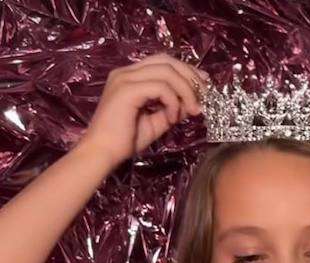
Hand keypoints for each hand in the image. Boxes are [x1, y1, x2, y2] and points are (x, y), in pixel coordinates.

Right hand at [79, 53, 208, 169]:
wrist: (103, 152)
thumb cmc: (125, 140)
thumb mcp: (155, 122)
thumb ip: (172, 110)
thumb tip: (192, 104)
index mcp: (131, 76)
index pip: (163, 62)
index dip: (186, 71)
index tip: (204, 87)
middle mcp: (126, 72)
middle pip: (167, 60)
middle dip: (190, 76)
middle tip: (204, 96)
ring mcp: (125, 78)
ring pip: (167, 71)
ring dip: (185, 90)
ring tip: (192, 111)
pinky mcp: (127, 89)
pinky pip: (160, 87)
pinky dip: (173, 101)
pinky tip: (173, 118)